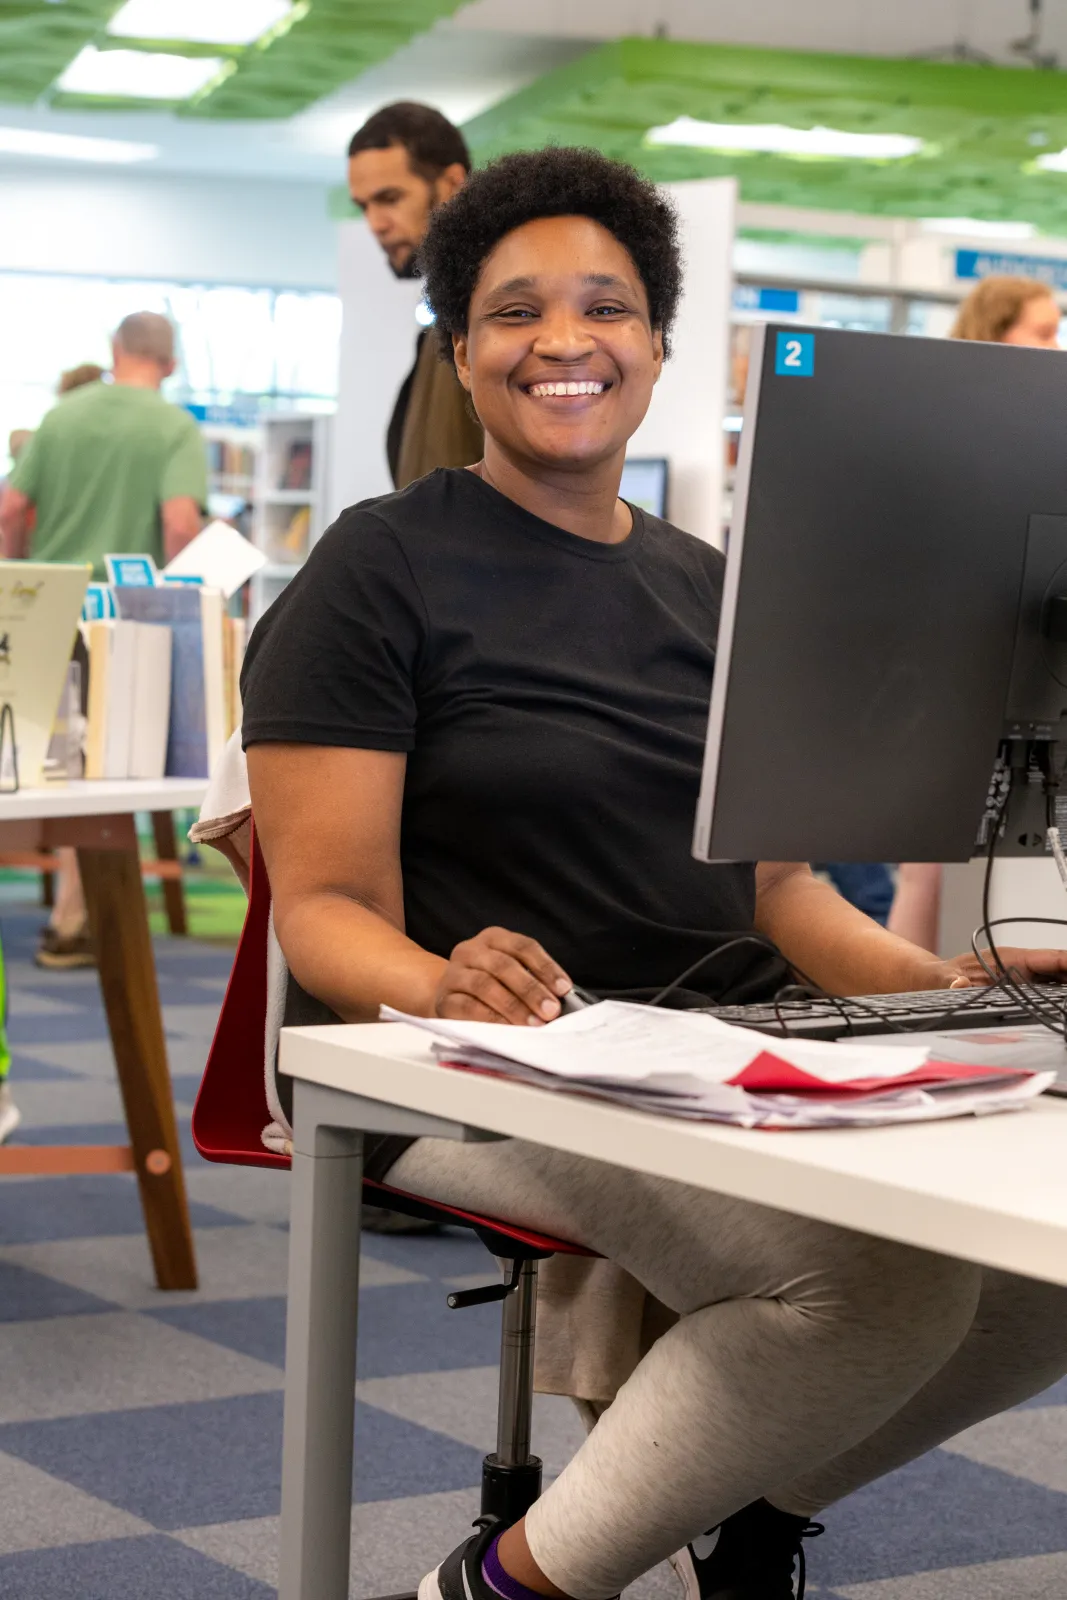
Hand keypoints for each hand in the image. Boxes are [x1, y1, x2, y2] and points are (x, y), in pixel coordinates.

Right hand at [434, 926, 571, 1024]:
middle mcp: (471, 950)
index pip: (523, 946)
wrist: (450, 997)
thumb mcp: (511, 974)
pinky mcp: (443, 999)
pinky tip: (507, 1030)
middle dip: (531, 989)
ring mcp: (454, 973)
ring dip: (513, 1006)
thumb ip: (533, 980)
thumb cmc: (491, 985)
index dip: (546, 967)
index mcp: (493, 938)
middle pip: (503, 965)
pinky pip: (467, 1007)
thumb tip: (559, 999)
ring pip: (484, 985)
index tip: (564, 988)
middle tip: (551, 1011)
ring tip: (533, 1023)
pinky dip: (490, 1019)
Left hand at [939, 947, 1066, 988]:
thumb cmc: (943, 977)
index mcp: (1012, 959)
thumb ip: (951, 982)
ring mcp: (1025, 978)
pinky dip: (1063, 998)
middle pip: (1062, 968)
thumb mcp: (944, 980)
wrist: (936, 982)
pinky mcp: (1024, 990)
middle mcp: (1023, 967)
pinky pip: (1051, 991)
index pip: (1051, 958)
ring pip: (1060, 980)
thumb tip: (958, 982)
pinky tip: (1065, 1007)